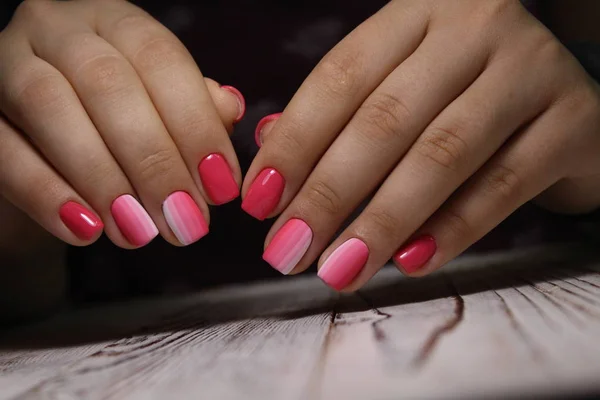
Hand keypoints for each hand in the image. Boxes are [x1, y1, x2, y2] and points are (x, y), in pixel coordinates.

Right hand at [0, 0, 244, 247]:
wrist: (42, 141)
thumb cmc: (114, 121)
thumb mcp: (158, 106)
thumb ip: (196, 106)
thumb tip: (230, 109)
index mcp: (115, 21)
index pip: (160, 58)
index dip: (195, 125)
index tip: (222, 187)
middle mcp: (58, 28)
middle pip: (108, 84)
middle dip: (154, 160)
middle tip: (185, 221)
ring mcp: (7, 62)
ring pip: (50, 106)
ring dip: (103, 178)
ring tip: (140, 232)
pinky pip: (3, 150)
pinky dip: (46, 193)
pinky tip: (87, 231)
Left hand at [243, 0, 599, 289]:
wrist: (567, 100)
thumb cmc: (464, 97)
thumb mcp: (401, 88)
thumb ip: (340, 114)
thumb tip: (266, 149)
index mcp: (418, 14)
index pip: (340, 77)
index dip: (294, 143)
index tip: (260, 203)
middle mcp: (474, 29)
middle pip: (384, 119)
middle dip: (328, 194)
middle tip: (289, 251)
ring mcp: (531, 70)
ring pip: (439, 155)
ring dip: (381, 221)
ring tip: (339, 269)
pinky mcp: (574, 122)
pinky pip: (501, 186)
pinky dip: (451, 230)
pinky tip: (409, 262)